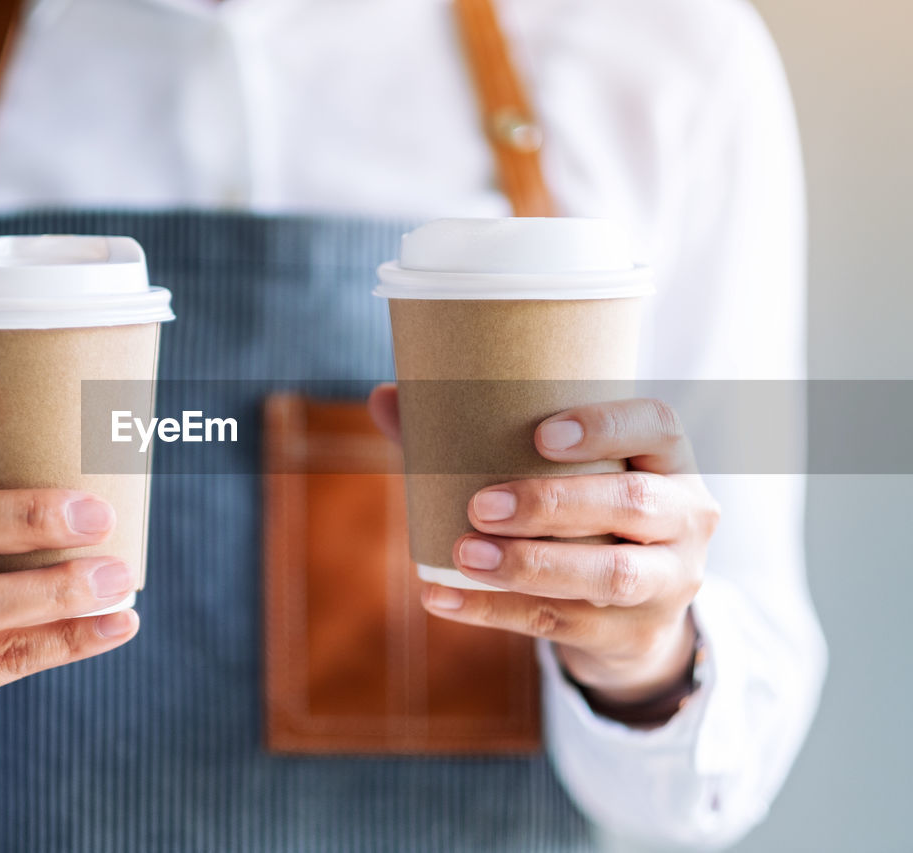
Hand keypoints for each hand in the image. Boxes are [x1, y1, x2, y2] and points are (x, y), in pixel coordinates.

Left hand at [368, 386, 718, 718]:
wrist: (632, 611)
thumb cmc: (579, 514)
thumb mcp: (555, 473)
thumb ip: (473, 433)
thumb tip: (384, 397)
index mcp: (669, 460)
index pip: (657, 426)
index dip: (605, 427)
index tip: (540, 434)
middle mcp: (686, 519)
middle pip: (632, 505)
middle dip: (552, 503)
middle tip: (480, 504)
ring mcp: (668, 582)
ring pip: (607, 574)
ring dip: (529, 565)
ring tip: (464, 555)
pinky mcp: (633, 634)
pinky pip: (561, 624)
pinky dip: (493, 611)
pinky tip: (440, 597)